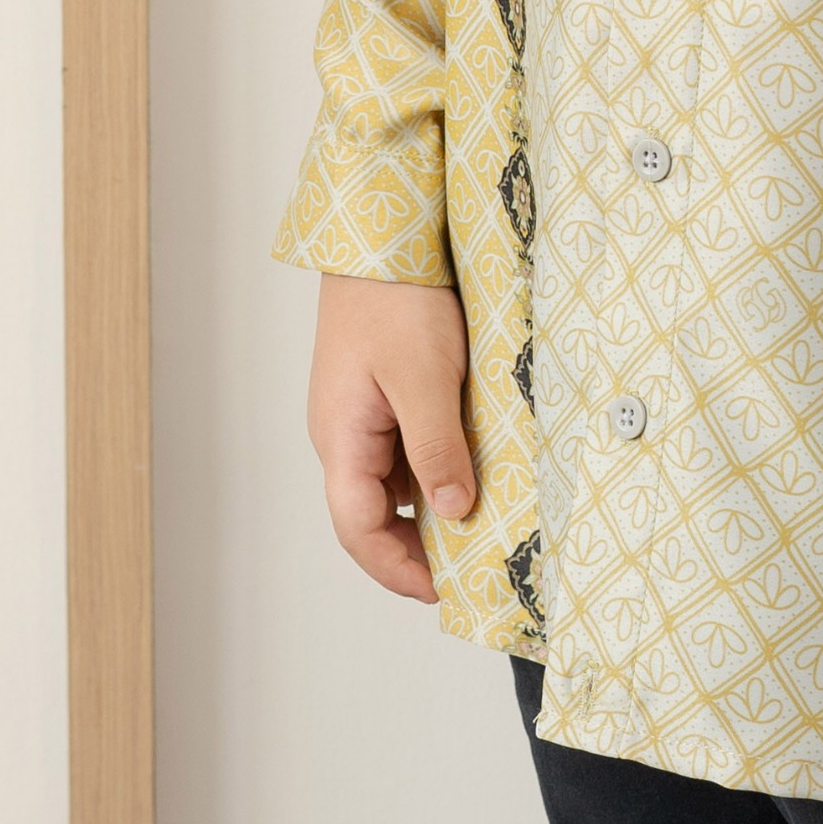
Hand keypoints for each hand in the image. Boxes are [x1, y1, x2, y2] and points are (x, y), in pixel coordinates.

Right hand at [306, 273, 477, 599]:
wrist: (381, 235)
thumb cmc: (395, 300)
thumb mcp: (425, 378)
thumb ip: (436, 450)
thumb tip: (454, 514)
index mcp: (339, 438)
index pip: (359, 531)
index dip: (399, 569)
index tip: (445, 588)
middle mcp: (342, 433)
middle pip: (372, 513)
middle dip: (418, 544)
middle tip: (471, 560)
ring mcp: (360, 412)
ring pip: (392, 479)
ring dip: (430, 500)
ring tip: (483, 514)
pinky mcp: (381, 390)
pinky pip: (404, 444)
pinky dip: (435, 462)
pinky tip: (472, 458)